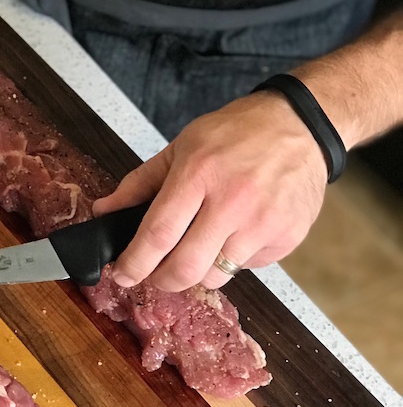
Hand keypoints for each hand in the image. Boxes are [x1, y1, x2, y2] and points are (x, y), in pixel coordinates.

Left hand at [93, 93, 328, 290]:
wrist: (300, 125)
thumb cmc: (237, 133)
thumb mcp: (182, 146)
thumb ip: (140, 182)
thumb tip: (105, 210)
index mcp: (199, 173)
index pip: (158, 234)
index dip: (134, 263)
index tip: (121, 275)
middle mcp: (232, 201)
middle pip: (186, 268)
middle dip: (161, 281)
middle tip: (155, 275)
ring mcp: (263, 222)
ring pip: (216, 275)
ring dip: (199, 270)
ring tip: (201, 243)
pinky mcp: (287, 237)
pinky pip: (246, 267)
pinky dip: (233, 259)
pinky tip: (237, 232)